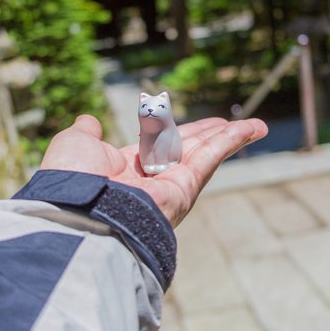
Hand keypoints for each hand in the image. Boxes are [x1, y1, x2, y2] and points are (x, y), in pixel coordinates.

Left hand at [40, 114, 267, 226]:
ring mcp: (171, 185)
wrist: (80, 211)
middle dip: (208, 134)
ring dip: (231, 137)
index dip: (170, 129)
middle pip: (187, 148)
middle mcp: (151, 179)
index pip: (155, 144)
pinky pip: (213, 156)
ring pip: (206, 152)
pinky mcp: (186, 187)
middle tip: (226, 123)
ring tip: (256, 126)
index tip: (177, 119)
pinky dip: (234, 140)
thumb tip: (88, 121)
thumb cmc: (72, 178)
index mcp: (125, 167)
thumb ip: (85, 133)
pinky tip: (253, 128)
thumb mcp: (75, 144)